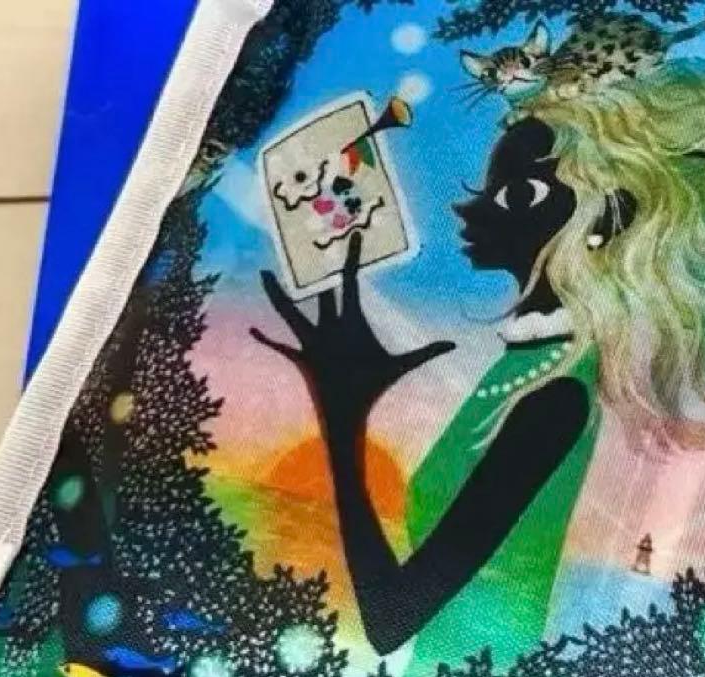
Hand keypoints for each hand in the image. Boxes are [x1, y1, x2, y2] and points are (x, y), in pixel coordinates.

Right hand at [251, 232, 454, 430]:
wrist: (354, 411)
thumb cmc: (373, 386)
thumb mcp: (400, 366)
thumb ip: (424, 352)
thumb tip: (452, 344)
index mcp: (352, 322)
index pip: (350, 284)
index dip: (351, 261)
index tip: (354, 237)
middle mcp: (331, 327)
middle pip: (321, 292)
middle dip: (315, 268)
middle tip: (307, 240)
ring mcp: (314, 342)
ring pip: (292, 313)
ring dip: (278, 296)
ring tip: (265, 274)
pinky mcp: (303, 358)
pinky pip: (280, 347)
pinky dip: (266, 339)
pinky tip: (251, 329)